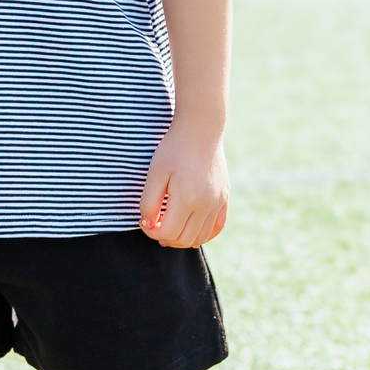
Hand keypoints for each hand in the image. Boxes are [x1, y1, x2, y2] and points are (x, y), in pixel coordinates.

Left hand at [139, 124, 227, 247]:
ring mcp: (218, 202)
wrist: (201, 130)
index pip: (168, 232)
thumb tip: (148, 224)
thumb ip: (149, 202)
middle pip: (184, 239)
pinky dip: (203, 235)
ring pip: (200, 237)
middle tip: (154, 227)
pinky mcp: (225, 198)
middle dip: (166, 238)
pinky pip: (217, 227)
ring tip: (169, 230)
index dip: (151, 231)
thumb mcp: (155, 173)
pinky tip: (190, 232)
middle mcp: (206, 205)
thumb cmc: (174, 149)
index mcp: (187, 198)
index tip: (144, 222)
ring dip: (182, 239)